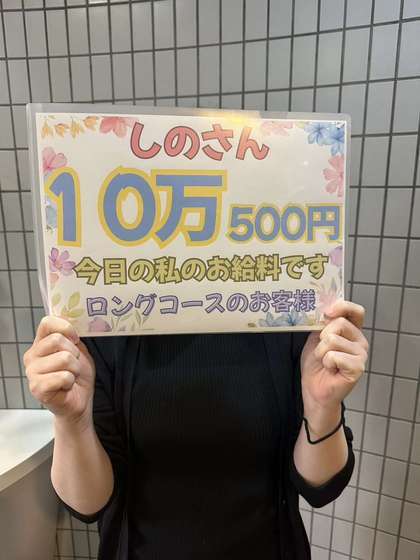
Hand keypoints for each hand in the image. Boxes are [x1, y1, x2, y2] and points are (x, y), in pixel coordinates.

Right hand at [24, 316, 94, 428]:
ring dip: (75, 369)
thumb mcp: (78, 350)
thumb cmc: (77, 376)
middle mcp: (32, 356)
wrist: (79, 401)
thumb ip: (72, 337)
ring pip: (64, 358)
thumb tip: (72, 324)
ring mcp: (32, 372)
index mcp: (40, 344)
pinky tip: (66, 387)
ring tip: (70, 377)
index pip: (47, 323)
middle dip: (74, 354)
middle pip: (57, 340)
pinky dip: (71, 381)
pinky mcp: (37, 388)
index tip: (75, 339)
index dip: (65, 327)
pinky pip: (63, 376)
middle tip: (73, 365)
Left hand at [300, 300, 368, 430]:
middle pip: (338, 323)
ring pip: (332, 339)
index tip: (327, 312)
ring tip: (326, 362)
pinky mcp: (358, 368)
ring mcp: (361, 355)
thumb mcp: (315, 338)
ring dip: (321, 352)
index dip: (342, 306)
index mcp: (352, 331)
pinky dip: (326, 362)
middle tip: (322, 352)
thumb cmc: (317, 364)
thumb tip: (323, 308)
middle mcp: (360, 341)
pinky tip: (331, 370)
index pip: (355, 311)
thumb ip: (322, 323)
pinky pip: (333, 355)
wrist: (314, 390)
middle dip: (321, 337)